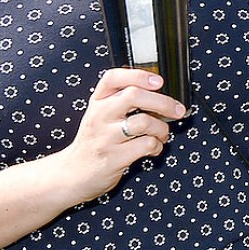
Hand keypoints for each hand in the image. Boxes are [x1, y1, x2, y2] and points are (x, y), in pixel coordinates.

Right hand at [52, 68, 185, 203]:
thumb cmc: (94, 142)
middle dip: (163, 102)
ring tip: (161, 134)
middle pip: (133, 95)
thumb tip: (157, 91)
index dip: (138, 75)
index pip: (113, 78)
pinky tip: (153, 148)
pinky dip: (157, 146)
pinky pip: (146, 145)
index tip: (158, 81)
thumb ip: (120, 101)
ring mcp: (106, 137)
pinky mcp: (114, 157)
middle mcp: (100, 116)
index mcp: (97, 102)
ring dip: (162, 128)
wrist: (72, 174)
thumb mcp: (99, 115)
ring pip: (143, 122)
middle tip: (177, 110)